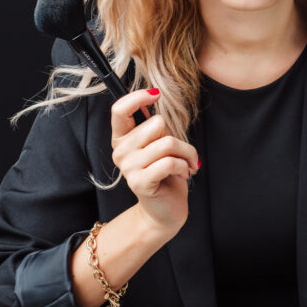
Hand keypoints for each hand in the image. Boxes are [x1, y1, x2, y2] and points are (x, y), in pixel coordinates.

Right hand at [110, 89, 199, 237]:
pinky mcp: (140, 182)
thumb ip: (154, 126)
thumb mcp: (159, 146)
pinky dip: (184, 166)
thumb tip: (154, 95)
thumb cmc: (166, 175)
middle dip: (179, 138)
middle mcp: (121, 151)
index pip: (119, 109)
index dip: (137, 97)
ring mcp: (128, 167)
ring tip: (187, 164)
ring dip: (186, 153)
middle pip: (157, 124)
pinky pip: (169, 162)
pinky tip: (184, 174)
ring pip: (168, 143)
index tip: (155, 95)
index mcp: (122, 138)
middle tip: (183, 154)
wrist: (164, 211)